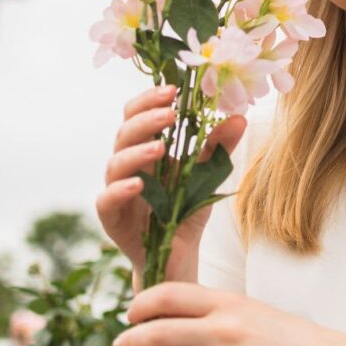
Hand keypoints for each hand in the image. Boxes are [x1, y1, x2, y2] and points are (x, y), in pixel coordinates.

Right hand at [94, 85, 247, 281]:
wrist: (177, 256)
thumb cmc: (186, 209)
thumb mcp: (207, 174)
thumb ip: (218, 146)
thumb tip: (240, 116)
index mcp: (146, 146)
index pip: (138, 114)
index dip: (150, 99)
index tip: (174, 89)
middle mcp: (128, 164)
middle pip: (125, 132)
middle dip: (146, 119)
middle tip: (171, 113)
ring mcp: (116, 190)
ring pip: (114, 163)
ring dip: (136, 151)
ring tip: (160, 147)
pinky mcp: (112, 218)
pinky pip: (106, 200)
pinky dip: (119, 190)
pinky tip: (139, 185)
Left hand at [108, 281, 345, 345]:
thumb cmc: (283, 336)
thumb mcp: (247, 309)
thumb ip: (212, 309)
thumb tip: (171, 312)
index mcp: (226, 301)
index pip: (172, 294)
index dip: (143, 303)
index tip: (129, 313)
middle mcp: (225, 328)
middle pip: (162, 331)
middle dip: (130, 339)